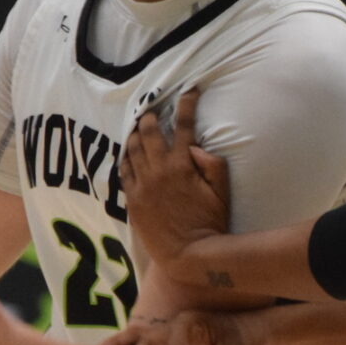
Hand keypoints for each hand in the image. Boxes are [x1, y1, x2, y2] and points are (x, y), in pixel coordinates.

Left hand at [120, 91, 230, 281]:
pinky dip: (126, 158)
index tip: (189, 90)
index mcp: (183, 165)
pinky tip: (129, 154)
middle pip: (148, 131)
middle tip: (152, 109)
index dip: (187, 103)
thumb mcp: (222, 192)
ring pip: (131, 148)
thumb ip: (213, 164)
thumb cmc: (210, 223)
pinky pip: (123, 171)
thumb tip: (196, 145)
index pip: (183, 124)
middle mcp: (159, 170)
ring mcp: (142, 185)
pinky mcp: (132, 200)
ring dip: (134, 134)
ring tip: (137, 128)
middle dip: (149, 115)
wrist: (188, 254)